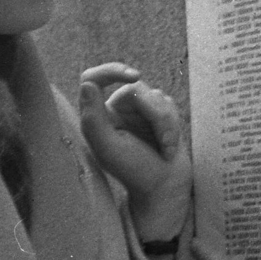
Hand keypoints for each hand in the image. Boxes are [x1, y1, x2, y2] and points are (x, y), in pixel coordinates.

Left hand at [79, 62, 193, 243]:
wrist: (165, 188)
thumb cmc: (134, 171)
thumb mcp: (108, 148)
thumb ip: (93, 118)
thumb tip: (87, 84)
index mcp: (98, 116)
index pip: (94, 78)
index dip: (112, 71)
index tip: (134, 77)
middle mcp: (116, 110)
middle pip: (136, 89)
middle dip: (156, 114)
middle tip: (164, 143)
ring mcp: (138, 111)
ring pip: (156, 96)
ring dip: (167, 125)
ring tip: (166, 150)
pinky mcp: (158, 114)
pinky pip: (168, 104)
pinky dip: (173, 127)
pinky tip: (170, 148)